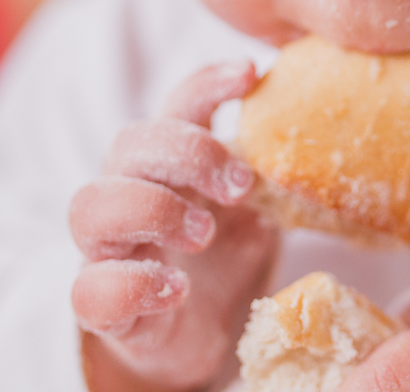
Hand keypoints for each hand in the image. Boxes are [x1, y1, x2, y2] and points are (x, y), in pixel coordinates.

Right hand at [69, 61, 279, 391]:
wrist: (191, 335)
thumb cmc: (220, 256)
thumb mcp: (252, 209)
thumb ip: (267, 175)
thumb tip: (318, 140)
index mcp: (170, 161)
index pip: (177, 105)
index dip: (208, 84)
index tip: (249, 73)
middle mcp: (128, 191)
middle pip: (130, 144)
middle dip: (189, 153)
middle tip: (242, 186)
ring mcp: (106, 247)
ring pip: (92, 206)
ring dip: (154, 210)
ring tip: (206, 233)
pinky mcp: (100, 302)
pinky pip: (91, 286)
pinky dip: (135, 283)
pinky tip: (176, 288)